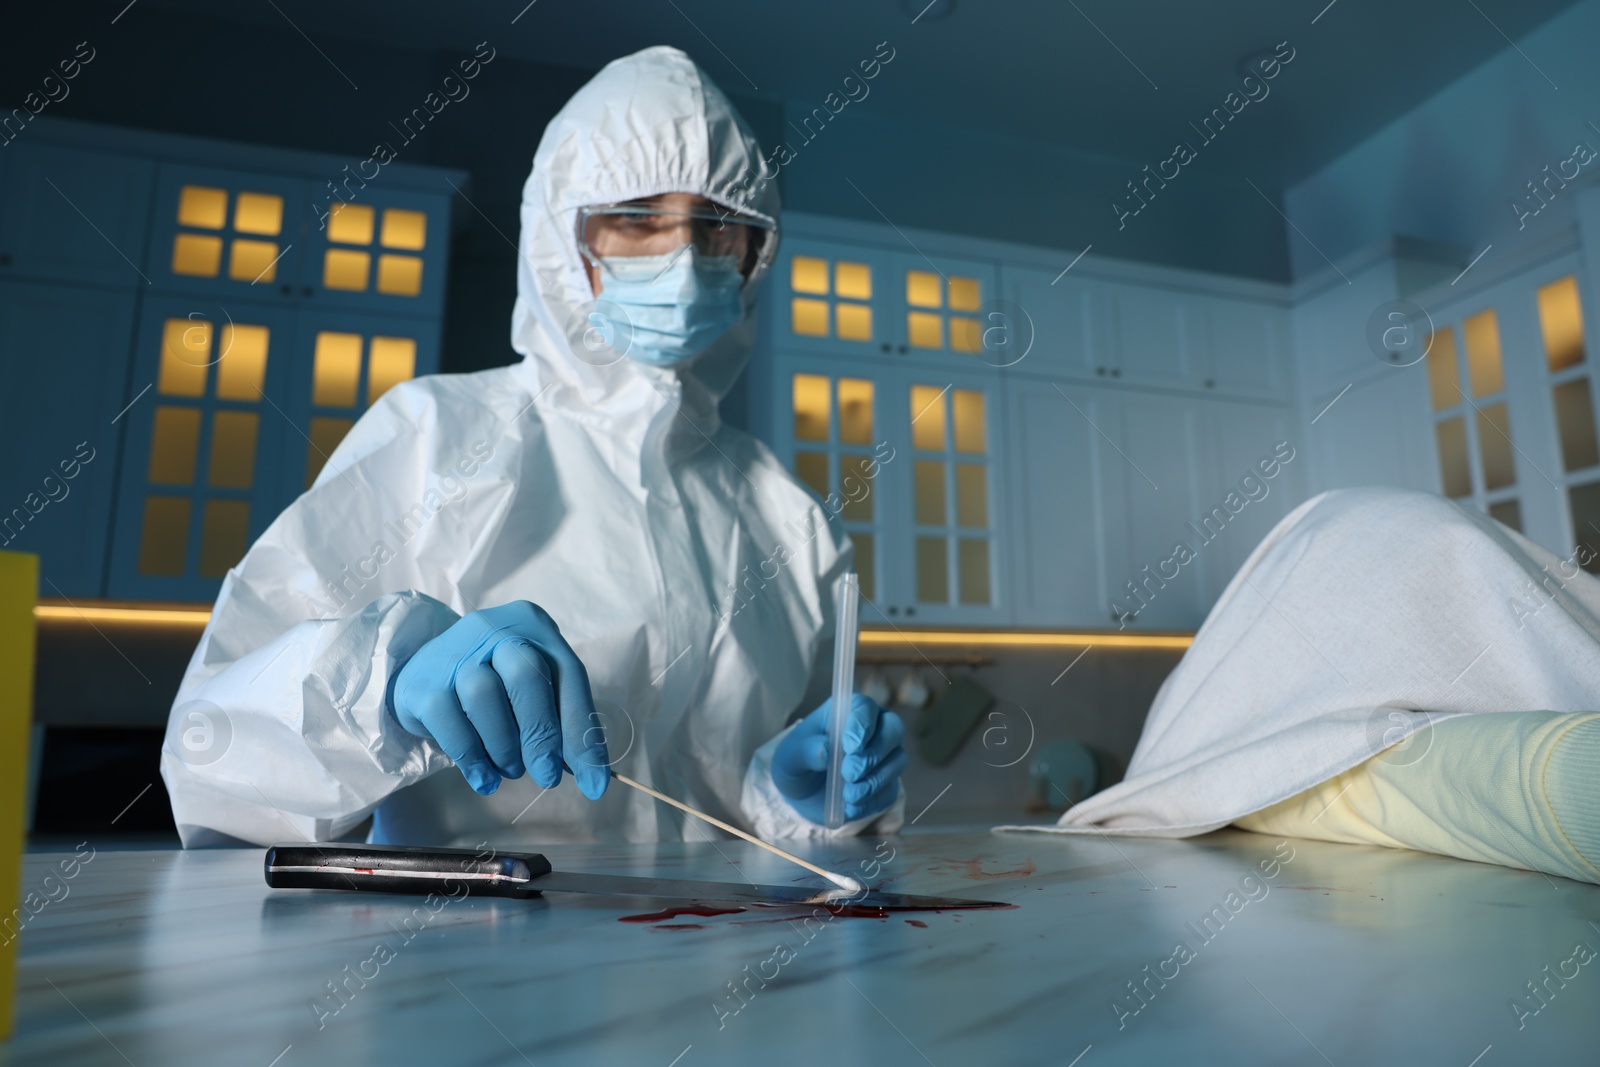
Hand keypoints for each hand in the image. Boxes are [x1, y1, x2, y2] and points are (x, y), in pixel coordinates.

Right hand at [390, 601, 608, 798]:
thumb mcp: (530, 689)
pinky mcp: (423, 682)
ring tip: (511, 769)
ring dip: (504, 745)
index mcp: (533, 626)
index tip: (594, 783)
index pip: (569, 676)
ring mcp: (454, 651)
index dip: (583, 732)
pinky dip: (471, 757)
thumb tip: (586, 770)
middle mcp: (494, 629)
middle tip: (548, 776)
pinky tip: (484, 778)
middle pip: (526, 674)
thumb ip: (557, 719)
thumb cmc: (494, 683)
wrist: (424, 673)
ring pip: (484, 695)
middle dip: (542, 734)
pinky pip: (449, 720)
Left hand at [771, 695, 904, 823]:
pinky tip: (852, 808)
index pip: (865, 708)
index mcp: (849, 711)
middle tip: (849, 773)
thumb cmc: (799, 761)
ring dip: (873, 780)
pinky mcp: (887, 783)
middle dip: (873, 753)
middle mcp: (874, 728)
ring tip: (848, 795)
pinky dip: (872, 801)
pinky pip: (890, 790)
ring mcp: (885, 756)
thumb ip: (806, 750)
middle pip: (893, 729)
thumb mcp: (790, 755)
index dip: (862, 725)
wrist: (804, 790)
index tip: (849, 746)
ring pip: (896, 761)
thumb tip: (825, 750)